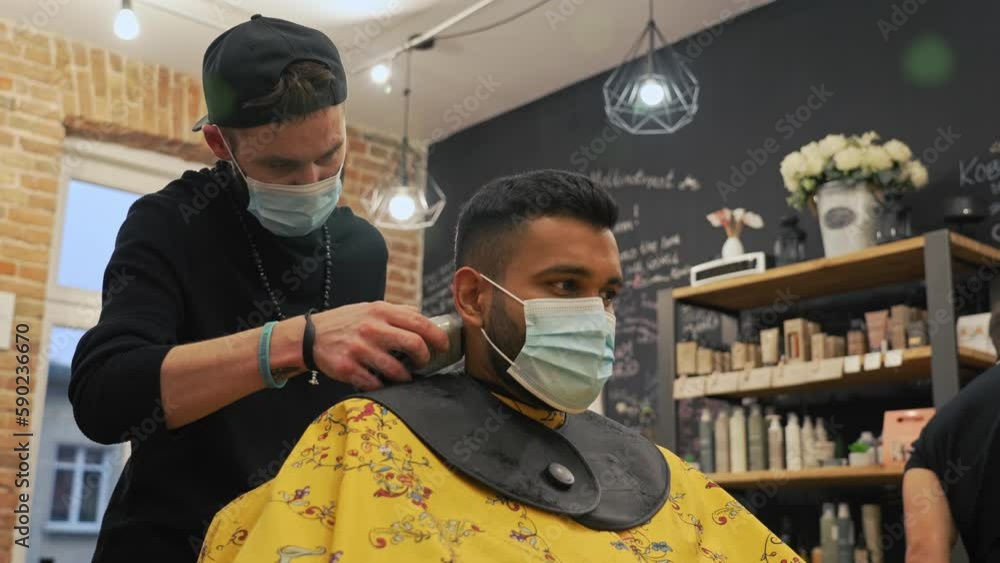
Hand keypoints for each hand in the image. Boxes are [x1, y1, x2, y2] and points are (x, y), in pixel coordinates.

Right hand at [310, 301, 449, 389]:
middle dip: (424, 358)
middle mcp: (372, 328)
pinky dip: (383, 385)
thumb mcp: (370, 309)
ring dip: (406, 377)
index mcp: (380, 311)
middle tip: (423, 363)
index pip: (419, 322)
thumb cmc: (346, 323)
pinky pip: (376, 383)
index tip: (443, 345)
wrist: (309, 337)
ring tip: (404, 376)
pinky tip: (382, 382)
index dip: (437, 335)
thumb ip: (396, 313)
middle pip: (414, 344)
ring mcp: (360, 349)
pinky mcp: (349, 368)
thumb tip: (425, 318)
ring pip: (397, 369)